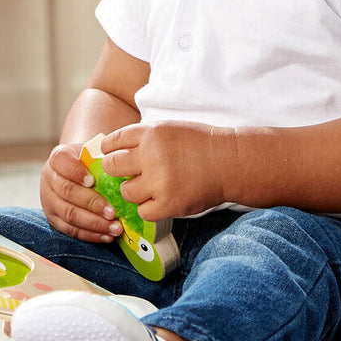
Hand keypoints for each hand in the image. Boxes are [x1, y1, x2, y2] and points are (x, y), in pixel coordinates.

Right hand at [39, 142, 122, 243]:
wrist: (77, 171)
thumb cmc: (91, 160)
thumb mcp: (94, 151)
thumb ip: (103, 156)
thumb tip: (123, 166)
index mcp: (58, 158)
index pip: (61, 161)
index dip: (75, 172)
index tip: (93, 180)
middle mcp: (49, 179)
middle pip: (67, 192)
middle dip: (92, 204)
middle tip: (113, 212)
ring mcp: (49, 201)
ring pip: (69, 214)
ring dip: (94, 223)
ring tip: (115, 228)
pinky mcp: (54, 219)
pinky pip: (71, 230)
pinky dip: (90, 235)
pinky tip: (107, 236)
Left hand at [98, 122, 230, 221]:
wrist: (229, 162)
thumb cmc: (199, 145)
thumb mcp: (168, 129)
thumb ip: (142, 138)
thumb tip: (111, 152)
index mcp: (151, 132)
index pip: (112, 142)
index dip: (110, 150)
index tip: (115, 155)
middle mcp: (152, 155)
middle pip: (112, 166)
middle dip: (116, 170)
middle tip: (129, 173)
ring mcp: (160, 181)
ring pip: (126, 191)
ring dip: (135, 190)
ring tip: (152, 186)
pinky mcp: (169, 204)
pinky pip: (142, 211)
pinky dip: (149, 207)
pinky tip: (161, 199)